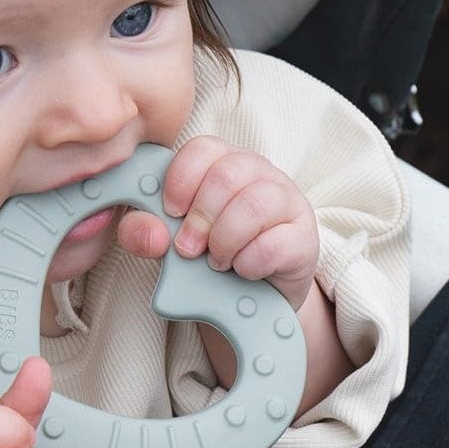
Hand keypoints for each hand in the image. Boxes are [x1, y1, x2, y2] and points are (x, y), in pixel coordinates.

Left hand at [118, 136, 318, 310]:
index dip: (181, 181)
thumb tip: (149, 233)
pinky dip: (250, 261)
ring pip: (254, 203)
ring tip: (217, 261)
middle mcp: (258, 173)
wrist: (251, 298)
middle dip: (200, 218)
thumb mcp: (167, 243)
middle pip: (227, 175)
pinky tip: (242, 270)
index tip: (171, 212)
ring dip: (225, 239)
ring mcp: (287, 201)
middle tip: (189, 249)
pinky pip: (277, 242)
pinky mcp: (305, 237)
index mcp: (222, 163)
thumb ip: (143, 233)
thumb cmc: (207, 256)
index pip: (202, 149)